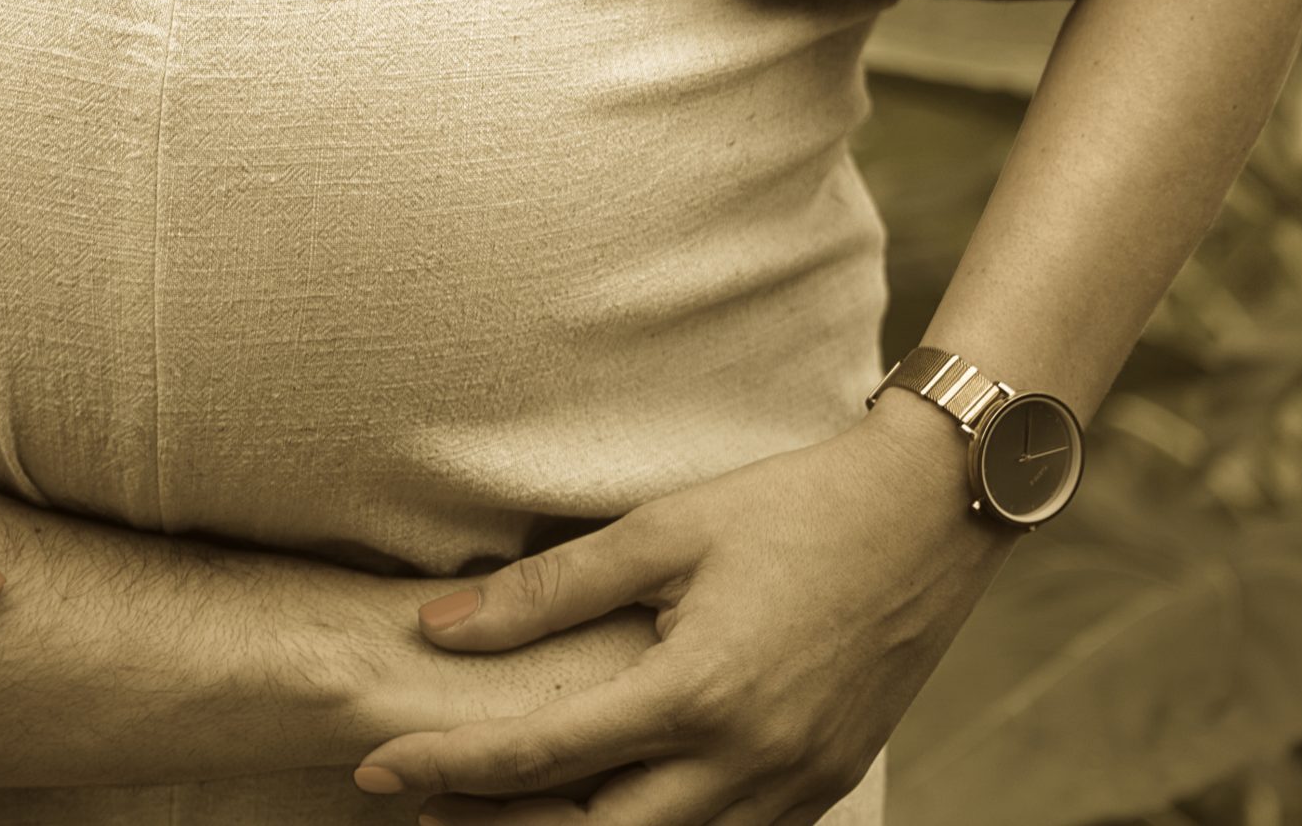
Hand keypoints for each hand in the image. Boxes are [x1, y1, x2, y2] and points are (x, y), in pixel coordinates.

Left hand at [352, 397, 1016, 824]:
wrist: (928, 516)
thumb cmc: (789, 508)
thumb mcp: (663, 529)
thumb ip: (547, 588)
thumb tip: (439, 628)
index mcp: (697, 693)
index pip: (541, 757)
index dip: (446, 766)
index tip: (373, 766)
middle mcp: (746, 762)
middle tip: (424, 808)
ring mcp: (793, 788)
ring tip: (500, 813)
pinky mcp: (825, 789)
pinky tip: (612, 807)